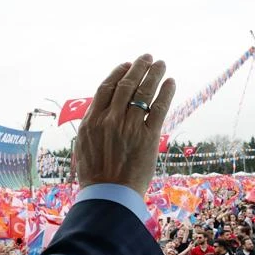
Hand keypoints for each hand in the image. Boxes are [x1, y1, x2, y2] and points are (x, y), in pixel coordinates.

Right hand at [75, 55, 175, 194]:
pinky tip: (171, 83)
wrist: (108, 196)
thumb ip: (93, 126)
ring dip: (154, 75)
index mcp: (92, 121)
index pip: (106, 88)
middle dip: (139, 68)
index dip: (118, 73)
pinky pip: (159, 108)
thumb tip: (102, 112)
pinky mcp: (148, 137)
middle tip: (147, 58)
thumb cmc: (95, 176)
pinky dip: (166, 92)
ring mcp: (130, 127)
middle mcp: (110, 119)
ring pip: (144, 92)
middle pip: (127, 85)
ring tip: (161, 64)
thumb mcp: (84, 146)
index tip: (126, 65)